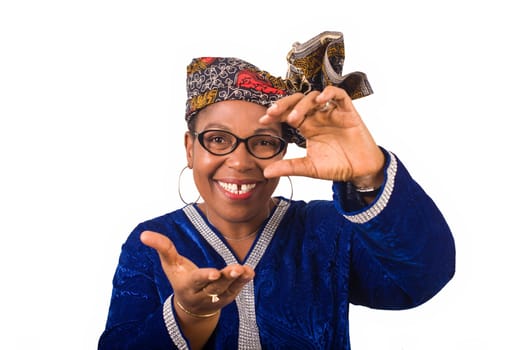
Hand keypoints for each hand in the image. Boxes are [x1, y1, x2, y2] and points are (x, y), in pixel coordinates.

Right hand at [140, 230, 254, 316]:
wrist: (191, 305)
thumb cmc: (179, 277)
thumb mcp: (170, 264)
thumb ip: (162, 248)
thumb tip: (144, 234)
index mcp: (186, 286)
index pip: (196, 281)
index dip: (204, 276)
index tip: (214, 272)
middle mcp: (201, 295)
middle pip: (215, 286)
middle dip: (226, 277)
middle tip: (236, 269)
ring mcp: (215, 299)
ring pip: (228, 289)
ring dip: (237, 279)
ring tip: (245, 269)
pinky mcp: (227, 298)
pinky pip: (236, 290)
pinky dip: (243, 282)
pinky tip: (250, 272)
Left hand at [260, 86, 384, 186]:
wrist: (360, 171)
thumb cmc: (337, 167)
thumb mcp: (309, 168)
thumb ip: (289, 167)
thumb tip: (267, 172)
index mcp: (307, 127)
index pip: (288, 114)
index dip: (275, 114)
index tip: (263, 120)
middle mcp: (318, 117)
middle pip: (298, 101)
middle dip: (284, 104)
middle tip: (273, 113)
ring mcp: (332, 113)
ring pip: (314, 97)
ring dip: (302, 104)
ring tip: (295, 118)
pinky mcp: (348, 111)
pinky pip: (338, 95)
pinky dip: (329, 93)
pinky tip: (320, 100)